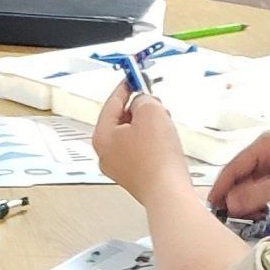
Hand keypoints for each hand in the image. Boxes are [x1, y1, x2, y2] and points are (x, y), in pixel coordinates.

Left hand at [91, 86, 189, 202]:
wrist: (168, 192)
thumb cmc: (156, 158)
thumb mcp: (150, 111)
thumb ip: (143, 99)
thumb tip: (142, 102)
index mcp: (102, 137)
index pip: (112, 103)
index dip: (126, 87)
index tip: (133, 78)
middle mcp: (106, 155)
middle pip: (121, 120)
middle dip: (140, 108)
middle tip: (155, 103)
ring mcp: (120, 168)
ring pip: (133, 135)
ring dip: (149, 125)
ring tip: (164, 125)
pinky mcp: (135, 177)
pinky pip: (141, 151)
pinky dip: (152, 142)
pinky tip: (165, 143)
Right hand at [211, 130, 269, 219]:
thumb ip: (255, 195)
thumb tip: (228, 205)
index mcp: (266, 145)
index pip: (232, 168)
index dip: (220, 190)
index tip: (211, 212)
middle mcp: (267, 153)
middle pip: (238, 178)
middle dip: (234, 199)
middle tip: (233, 221)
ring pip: (248, 188)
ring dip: (246, 205)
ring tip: (252, 219)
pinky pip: (260, 194)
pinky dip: (258, 206)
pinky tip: (262, 216)